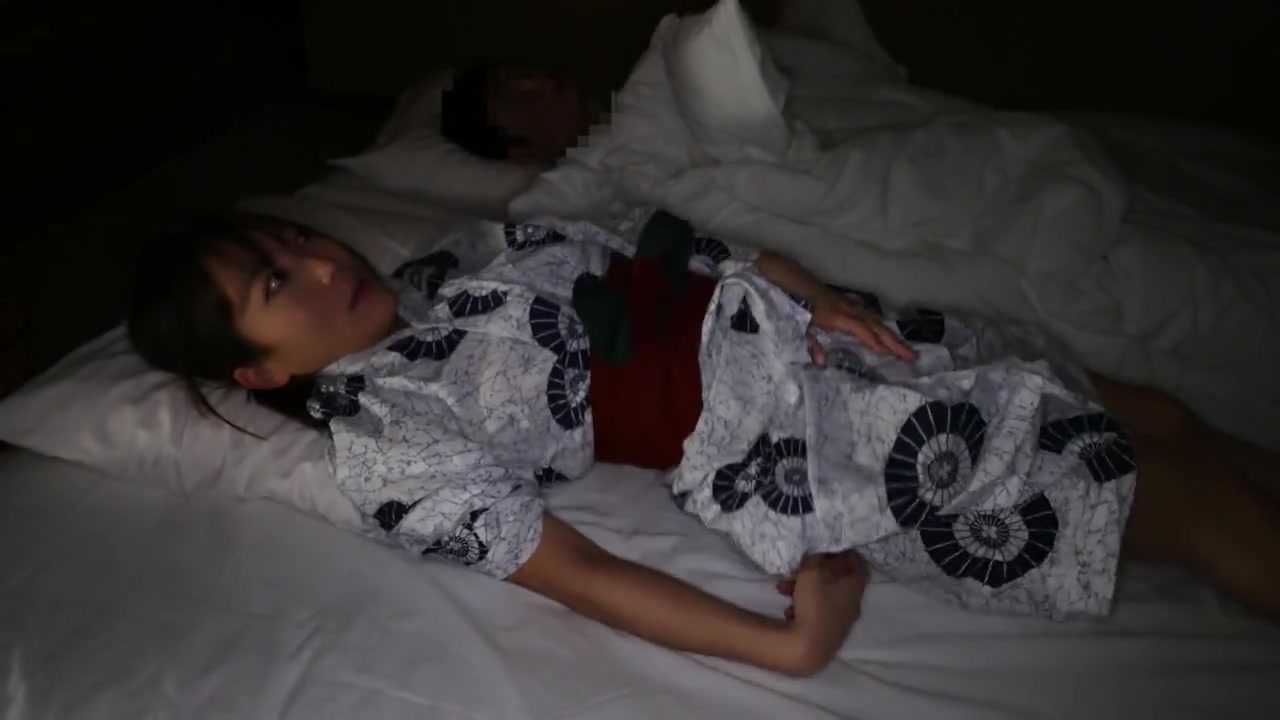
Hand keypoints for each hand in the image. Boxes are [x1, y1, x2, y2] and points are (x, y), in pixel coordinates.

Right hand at [776, 550, 869, 674]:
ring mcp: (842, 623)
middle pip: (839, 582)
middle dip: (817, 572)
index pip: (859, 566)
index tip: (830, 548)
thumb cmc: (813, 604)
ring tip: (783, 588)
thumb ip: (816, 556)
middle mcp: (853, 605)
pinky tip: (789, 610)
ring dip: (806, 589)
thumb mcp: (811, 571)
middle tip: (800, 567)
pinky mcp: (829, 636)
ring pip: (824, 598)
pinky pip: (818, 614)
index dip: (846, 554)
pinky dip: (805, 607)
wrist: (807, 649)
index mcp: (855, 588)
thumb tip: (820, 547)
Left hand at [807, 291, 914, 362]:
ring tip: (907, 350)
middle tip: (911, 355)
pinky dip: (884, 329)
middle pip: (877, 327)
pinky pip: (874, 318)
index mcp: (840, 317)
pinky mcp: (856, 306)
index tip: (887, 353)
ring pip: (879, 322)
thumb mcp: (805, 327)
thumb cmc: (805, 309)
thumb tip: (820, 362)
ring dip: (893, 337)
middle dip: (895, 342)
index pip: (862, 330)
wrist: (804, 287)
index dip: (874, 341)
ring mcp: (856, 307)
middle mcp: (853, 311)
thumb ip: (813, 344)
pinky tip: (890, 337)